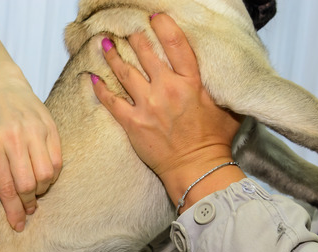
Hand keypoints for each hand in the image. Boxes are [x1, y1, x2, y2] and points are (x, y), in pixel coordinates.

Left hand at [0, 73, 61, 231]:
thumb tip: (14, 206)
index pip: (6, 188)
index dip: (14, 211)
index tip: (19, 225)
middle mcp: (13, 140)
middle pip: (28, 184)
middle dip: (29, 202)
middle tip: (29, 207)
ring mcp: (33, 132)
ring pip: (45, 175)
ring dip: (42, 189)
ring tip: (36, 189)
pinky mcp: (49, 127)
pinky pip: (57, 160)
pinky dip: (52, 175)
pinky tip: (45, 175)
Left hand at [91, 14, 243, 205]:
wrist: (196, 168)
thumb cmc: (213, 142)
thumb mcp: (226, 107)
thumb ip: (217, 88)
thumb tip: (221, 76)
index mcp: (191, 83)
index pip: (176, 45)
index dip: (164, 27)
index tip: (155, 18)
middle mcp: (167, 90)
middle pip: (146, 55)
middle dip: (135, 39)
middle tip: (126, 30)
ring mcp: (148, 106)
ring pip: (125, 73)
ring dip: (113, 57)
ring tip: (104, 44)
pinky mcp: (133, 123)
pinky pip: (111, 102)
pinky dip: (100, 88)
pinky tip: (92, 78)